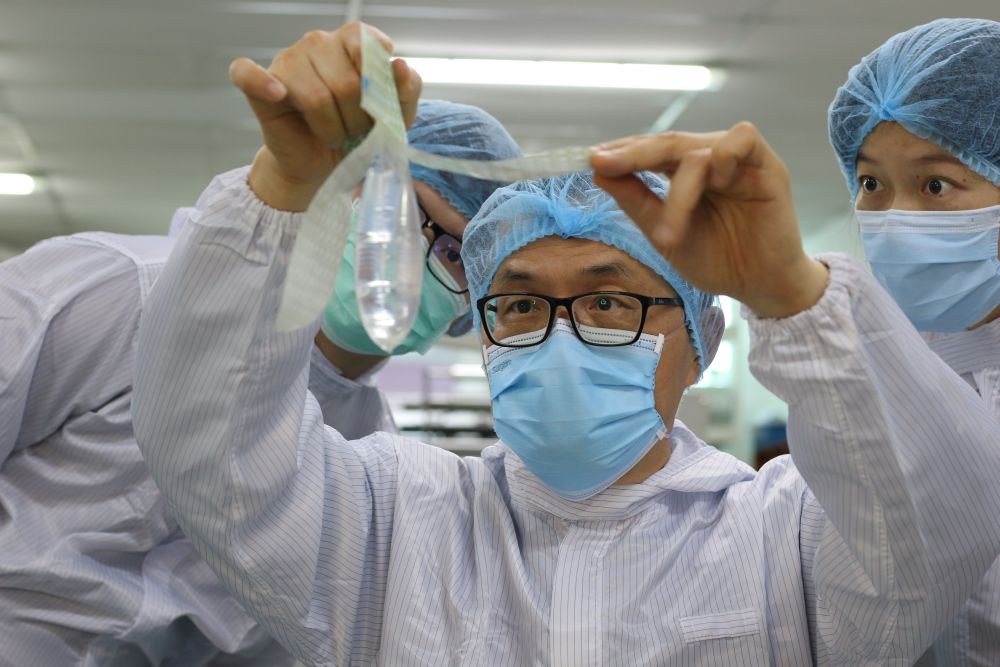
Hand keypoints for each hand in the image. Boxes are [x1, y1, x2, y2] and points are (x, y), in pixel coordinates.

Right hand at [229, 22, 422, 210]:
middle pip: (347, 82)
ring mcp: (288, 60)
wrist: (326, 164)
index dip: (376, 85)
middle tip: (356, 132)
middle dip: (357, 119)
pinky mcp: (259, 85)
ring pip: (316, 98)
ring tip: (333, 135)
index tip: (377, 107)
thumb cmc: (360, 133)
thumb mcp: (396, 116)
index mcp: (352, 41)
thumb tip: (400, 66)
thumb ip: (407, 89)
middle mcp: (318, 42)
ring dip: (331, 129)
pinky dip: (262, 83)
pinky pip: (249, 74)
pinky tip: (279, 94)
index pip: (367, 44)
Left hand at [590, 122, 827, 318]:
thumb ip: (637, 202)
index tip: (591, 159)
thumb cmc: (717, 260)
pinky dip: (723, 156)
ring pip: (697, 152)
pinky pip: (743, 139)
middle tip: (603, 163)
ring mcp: (738, 161)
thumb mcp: (666, 234)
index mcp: (685, 172)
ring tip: (669, 233)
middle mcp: (710, 159)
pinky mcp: (767, 167)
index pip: (650, 151)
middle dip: (633, 154)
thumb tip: (599, 172)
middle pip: (668, 143)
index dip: (623, 151)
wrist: (759, 287)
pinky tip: (715, 181)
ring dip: (679, 191)